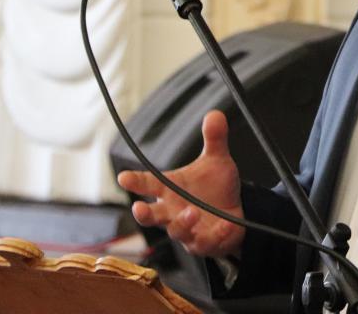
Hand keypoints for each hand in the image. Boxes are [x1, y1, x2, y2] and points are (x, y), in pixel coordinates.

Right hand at [117, 110, 244, 258]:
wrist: (233, 215)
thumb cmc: (215, 188)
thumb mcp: (217, 160)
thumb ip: (214, 139)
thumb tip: (215, 114)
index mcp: (170, 189)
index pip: (147, 183)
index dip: (134, 181)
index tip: (123, 177)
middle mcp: (172, 210)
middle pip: (151, 215)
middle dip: (143, 213)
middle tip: (139, 208)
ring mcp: (187, 230)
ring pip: (176, 231)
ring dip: (182, 222)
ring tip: (192, 211)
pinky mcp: (203, 243)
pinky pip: (204, 242)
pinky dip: (214, 234)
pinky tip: (224, 225)